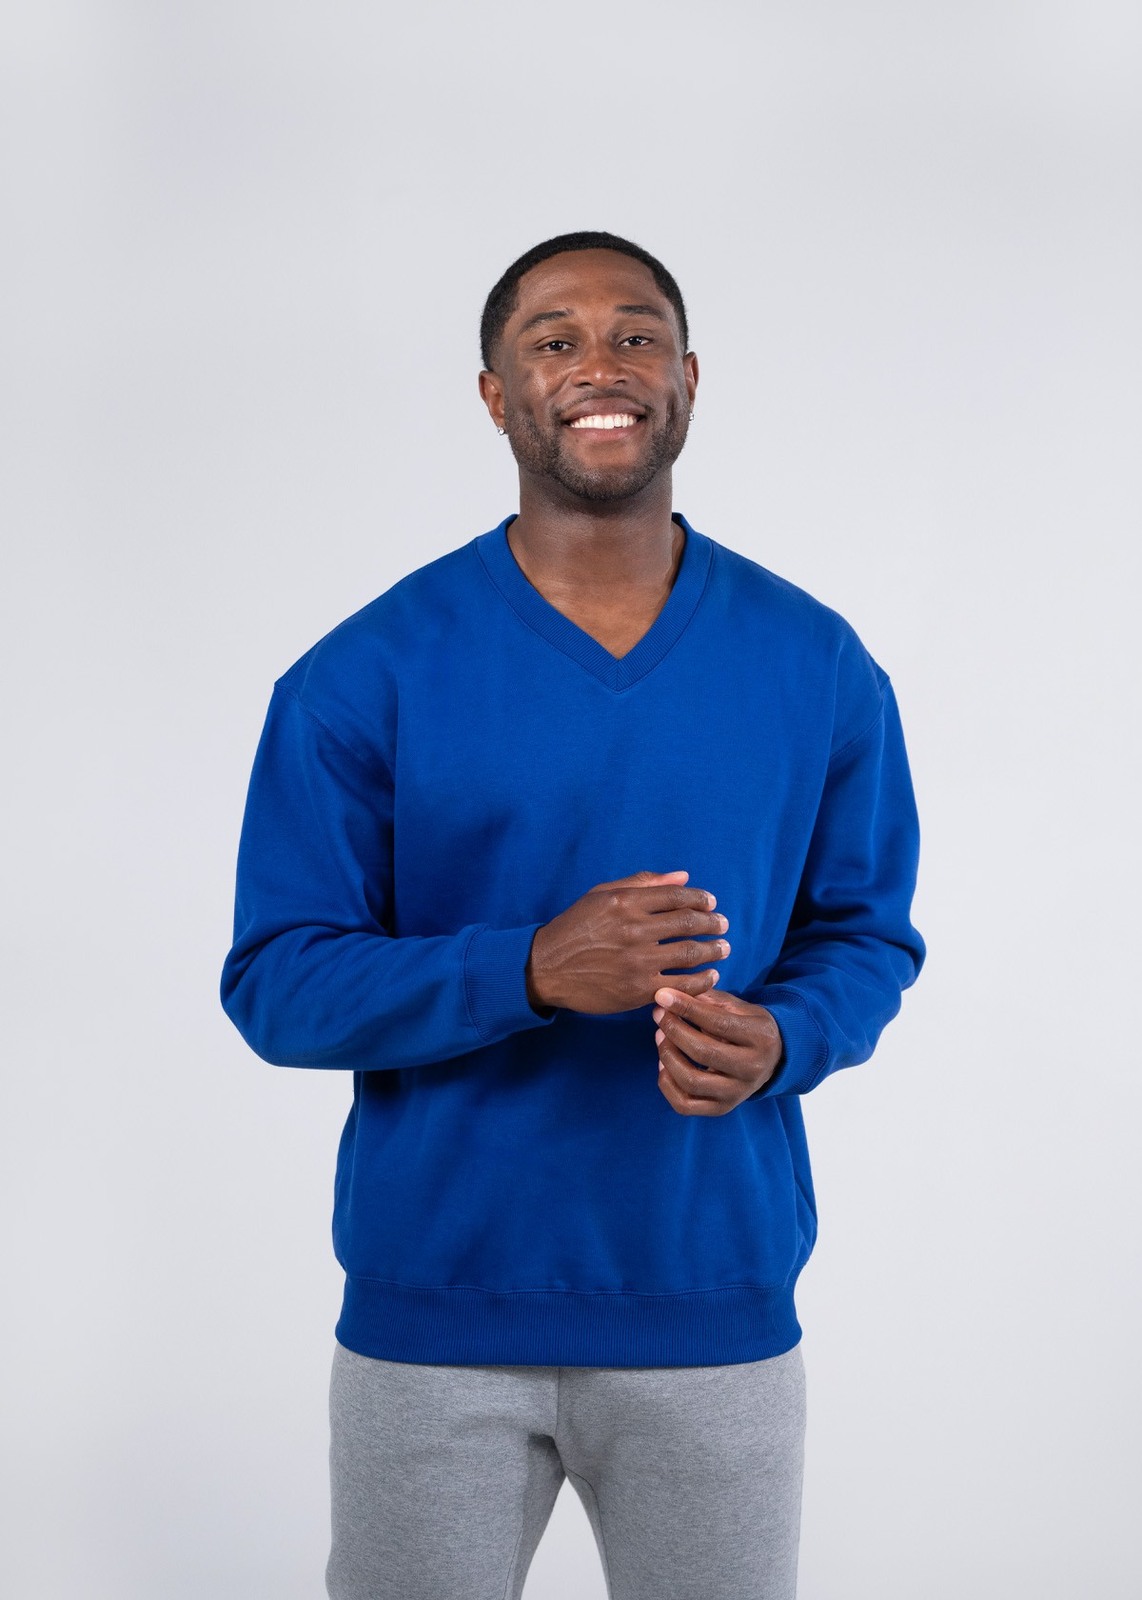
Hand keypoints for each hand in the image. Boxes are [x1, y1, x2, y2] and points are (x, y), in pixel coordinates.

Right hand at [526, 870, 729, 1014]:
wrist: (547, 967)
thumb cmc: (576, 927)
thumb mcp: (602, 895)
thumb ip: (643, 883)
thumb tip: (683, 876)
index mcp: (626, 902)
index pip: (677, 895)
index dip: (700, 898)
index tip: (711, 903)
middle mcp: (634, 930)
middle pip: (689, 923)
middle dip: (714, 923)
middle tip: (723, 925)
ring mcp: (637, 962)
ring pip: (690, 953)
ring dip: (714, 950)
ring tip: (723, 949)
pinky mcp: (638, 990)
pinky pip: (682, 985)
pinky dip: (702, 980)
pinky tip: (710, 976)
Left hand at [652, 987, 782, 1114]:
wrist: (772, 1060)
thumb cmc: (748, 1027)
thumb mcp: (737, 1007)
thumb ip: (707, 999)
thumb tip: (670, 995)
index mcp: (760, 1037)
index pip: (717, 1022)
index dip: (686, 1007)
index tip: (662, 995)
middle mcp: (752, 1069)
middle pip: (702, 1052)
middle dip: (673, 1029)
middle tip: (659, 1014)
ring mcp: (737, 1093)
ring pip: (690, 1080)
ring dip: (667, 1055)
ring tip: (660, 1035)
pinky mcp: (721, 1108)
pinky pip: (684, 1105)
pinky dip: (666, 1084)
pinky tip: (663, 1064)